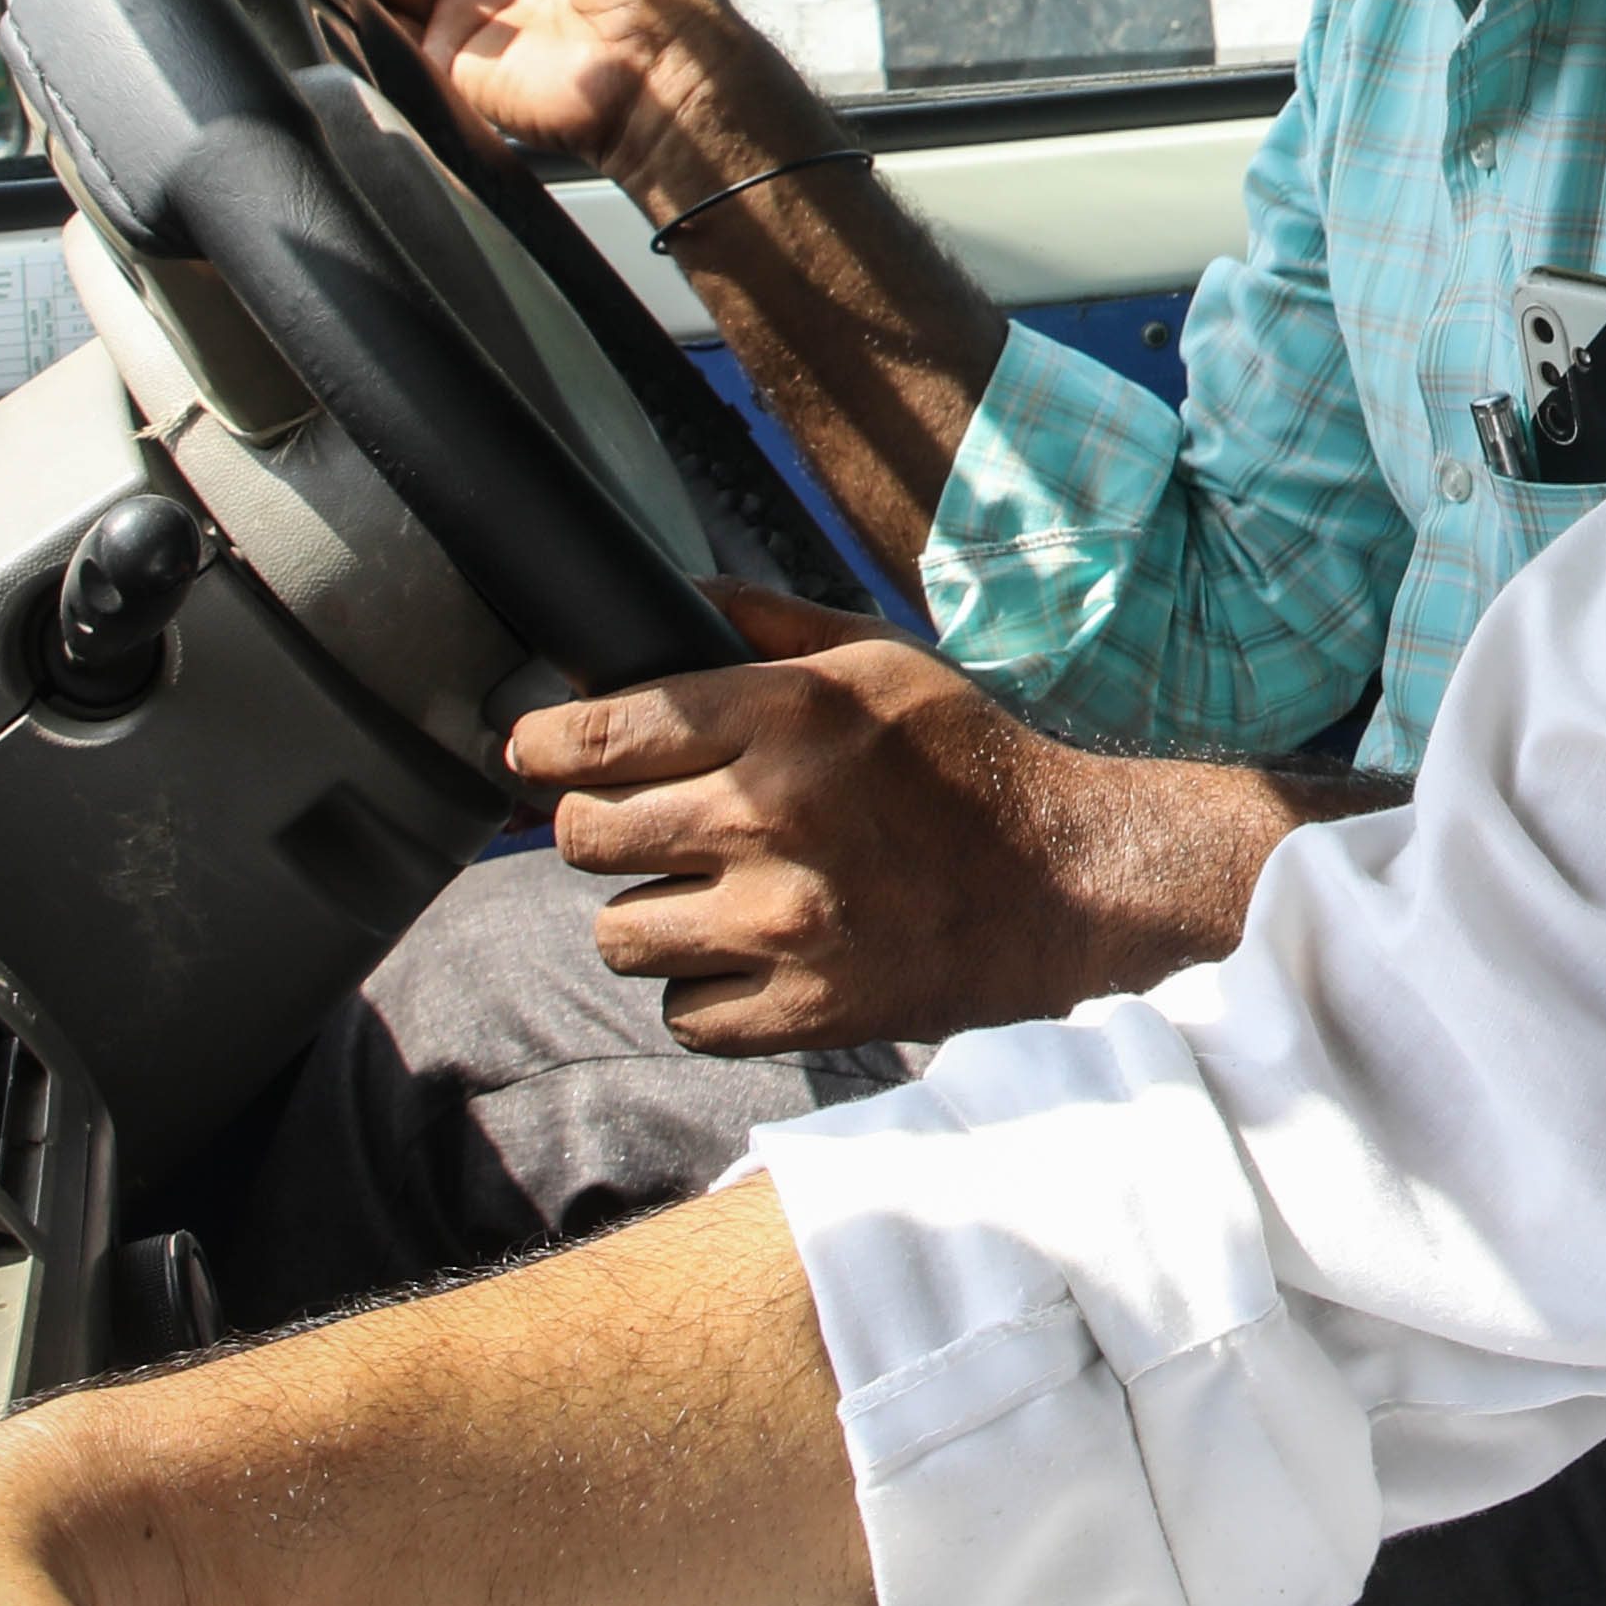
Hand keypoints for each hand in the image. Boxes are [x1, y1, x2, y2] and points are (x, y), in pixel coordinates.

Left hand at [518, 581, 1262, 1048]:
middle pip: (583, 835)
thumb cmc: (970, 759)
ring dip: (649, 912)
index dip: (544, 743)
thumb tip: (667, 594)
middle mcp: (769, 815)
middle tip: (643, 824)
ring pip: (617, 932)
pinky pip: (679, 1011)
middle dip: (598, 825)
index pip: (594, 734)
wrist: (1068, 883)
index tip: (538, 751)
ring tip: (704, 895)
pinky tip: (748, 954)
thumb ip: (766, 620)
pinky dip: (702, 988)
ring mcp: (782, 923)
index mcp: (784, 714)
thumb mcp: (882, 655)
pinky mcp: (801, 1009)